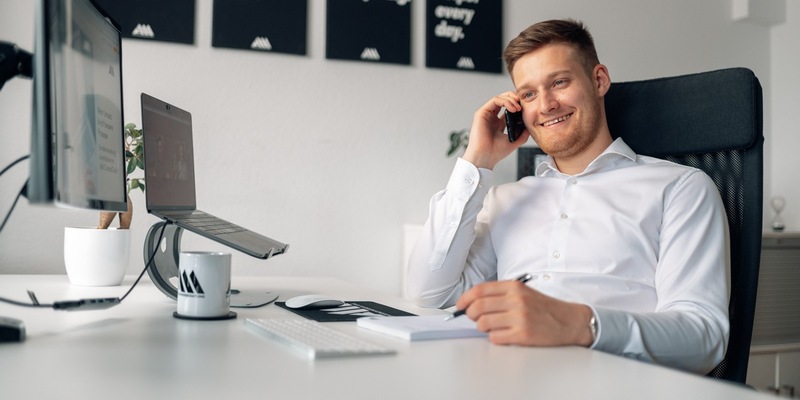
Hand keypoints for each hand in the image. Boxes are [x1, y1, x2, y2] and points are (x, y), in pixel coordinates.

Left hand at [455, 280, 593, 346]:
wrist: (568, 321)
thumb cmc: (543, 308)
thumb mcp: (523, 292)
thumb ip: (500, 295)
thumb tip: (472, 303)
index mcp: (514, 287)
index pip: (479, 290)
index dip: (465, 299)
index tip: (460, 306)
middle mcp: (516, 300)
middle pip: (477, 307)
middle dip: (470, 315)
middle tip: (474, 319)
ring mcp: (519, 317)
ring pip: (483, 323)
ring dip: (482, 328)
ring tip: (491, 328)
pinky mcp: (523, 334)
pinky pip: (495, 337)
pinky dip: (494, 338)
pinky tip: (503, 335)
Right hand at [462, 92, 529, 169]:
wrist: (485, 157)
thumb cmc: (496, 152)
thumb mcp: (515, 141)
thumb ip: (522, 133)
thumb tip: (530, 125)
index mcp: (498, 123)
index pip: (508, 108)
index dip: (517, 105)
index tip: (525, 109)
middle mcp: (492, 117)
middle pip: (504, 100)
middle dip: (515, 98)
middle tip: (522, 104)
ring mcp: (486, 114)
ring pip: (499, 97)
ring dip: (511, 99)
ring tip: (518, 108)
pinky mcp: (481, 113)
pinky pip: (494, 100)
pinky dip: (505, 101)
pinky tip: (512, 108)